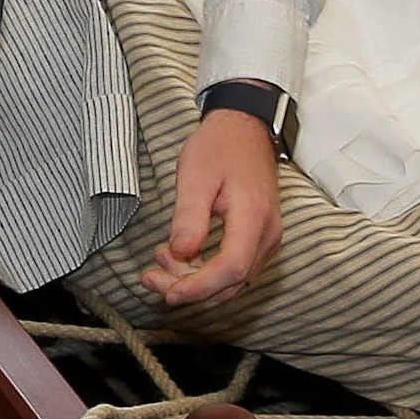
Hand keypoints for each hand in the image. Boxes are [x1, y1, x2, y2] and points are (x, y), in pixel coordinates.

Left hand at [149, 109, 279, 304]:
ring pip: (233, 280)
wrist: (245, 127)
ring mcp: (267, 238)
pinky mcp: (259, 238)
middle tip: (152, 277)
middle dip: (190, 288)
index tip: (168, 291)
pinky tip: (181, 256)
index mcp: (254, 217)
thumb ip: (189, 217)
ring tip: (161, 261)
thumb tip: (180, 253)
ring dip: (196, 281)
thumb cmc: (220, 146)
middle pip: (232, 282)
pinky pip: (235, 268)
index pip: (231, 269)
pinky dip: (207, 271)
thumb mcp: (195, 176)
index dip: (199, 287)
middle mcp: (267, 234)